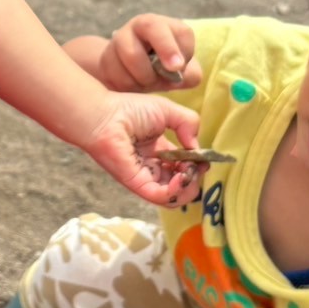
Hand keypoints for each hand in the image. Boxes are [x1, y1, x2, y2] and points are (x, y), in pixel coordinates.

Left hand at [79, 90, 204, 206]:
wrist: (106, 115)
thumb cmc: (130, 110)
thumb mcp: (168, 111)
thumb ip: (189, 124)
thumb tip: (197, 148)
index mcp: (160, 151)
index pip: (184, 167)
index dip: (197, 165)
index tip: (202, 158)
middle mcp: (153, 167)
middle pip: (181, 185)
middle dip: (195, 177)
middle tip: (196, 166)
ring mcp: (145, 178)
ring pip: (173, 196)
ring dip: (188, 187)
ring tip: (188, 172)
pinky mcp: (137, 184)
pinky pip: (161, 197)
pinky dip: (176, 192)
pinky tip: (181, 177)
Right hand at [98, 13, 200, 92]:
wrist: (132, 74)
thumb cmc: (163, 70)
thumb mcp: (183, 72)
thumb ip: (190, 75)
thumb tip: (181, 75)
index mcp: (165, 26)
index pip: (177, 29)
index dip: (179, 46)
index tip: (179, 66)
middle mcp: (142, 25)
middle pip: (151, 26)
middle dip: (165, 48)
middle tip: (173, 68)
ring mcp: (121, 38)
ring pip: (132, 54)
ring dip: (145, 76)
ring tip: (148, 83)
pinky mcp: (106, 57)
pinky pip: (116, 73)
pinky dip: (128, 86)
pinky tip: (133, 86)